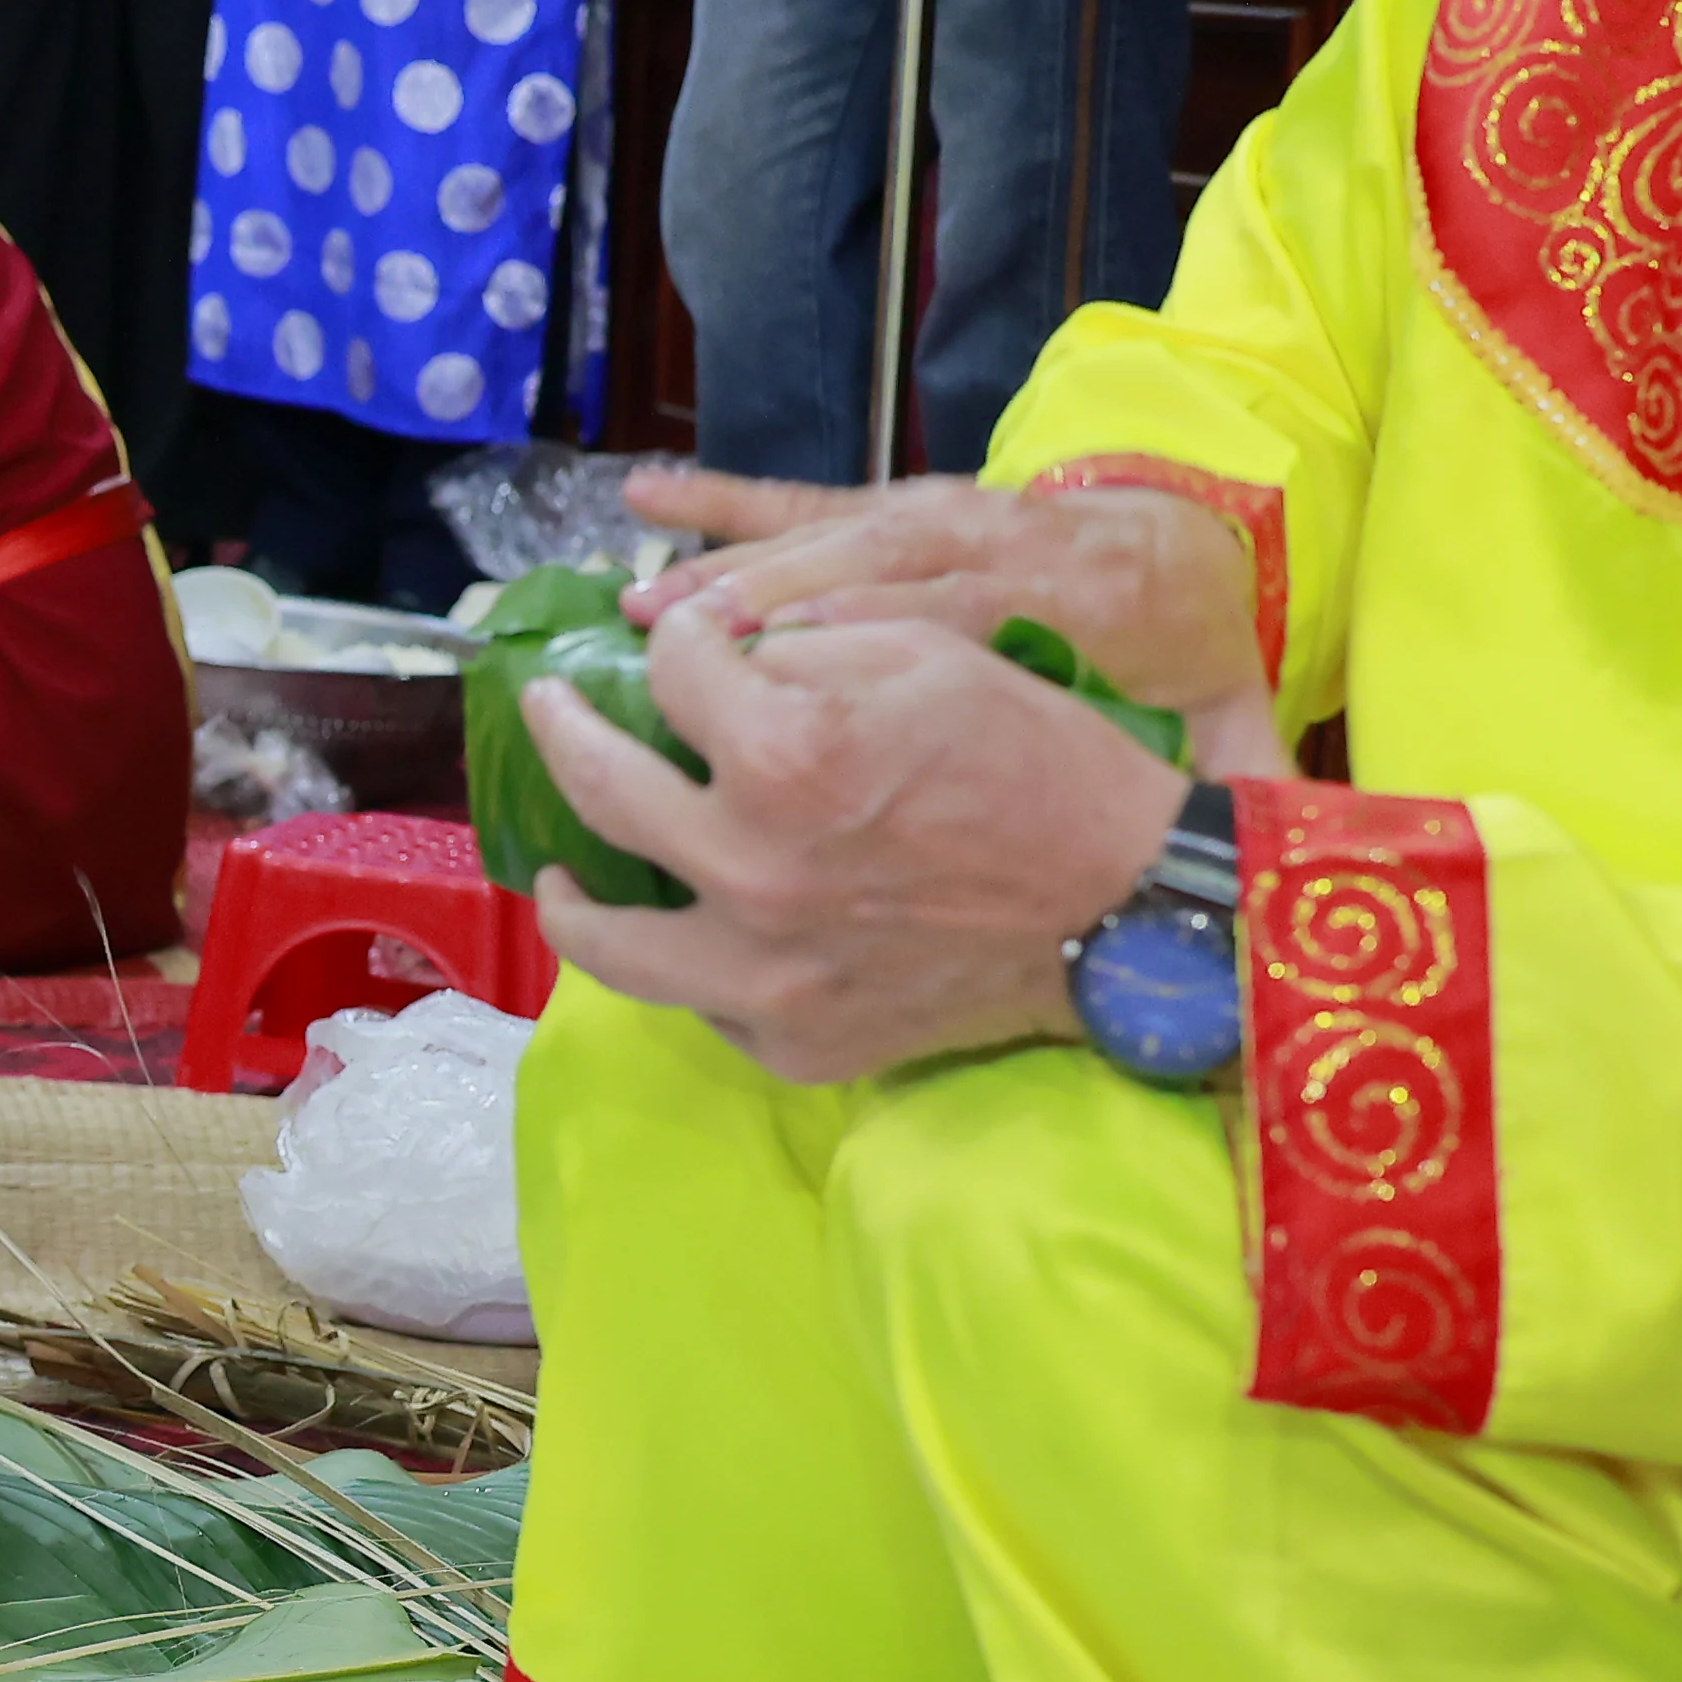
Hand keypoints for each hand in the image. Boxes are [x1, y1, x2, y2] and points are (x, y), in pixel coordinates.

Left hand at [519, 612, 1183, 1085]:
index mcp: (782, 757)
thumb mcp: (924, 652)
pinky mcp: (797, 1041)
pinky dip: (684, 960)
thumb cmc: (1040, 761)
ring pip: (612, 941)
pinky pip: (701, 1002)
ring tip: (559, 866)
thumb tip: (718, 657)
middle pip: (602, 790)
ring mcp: (765, 973)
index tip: (695, 641)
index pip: (677, 671)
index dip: (685, 640)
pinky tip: (686, 929)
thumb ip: (800, 642)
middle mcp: (750, 872)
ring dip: (571, 892)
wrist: (1131, 903)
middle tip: (550, 711)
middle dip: (564, 730)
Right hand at [629, 464, 1274, 764]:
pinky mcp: (904, 502)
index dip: (881, 645)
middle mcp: (1005, 536)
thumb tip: (1239, 831)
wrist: (1192, 551)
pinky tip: (647, 498)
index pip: (974, 613)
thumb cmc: (1186, 662)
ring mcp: (944, 510)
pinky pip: (809, 499)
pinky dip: (728, 498)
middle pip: (878, 567)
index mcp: (1093, 590)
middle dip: (774, 599)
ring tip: (644, 613)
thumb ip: (1233, 774)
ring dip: (733, 570)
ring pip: (830, 534)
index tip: (794, 691)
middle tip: (673, 644)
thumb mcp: (1229, 724)